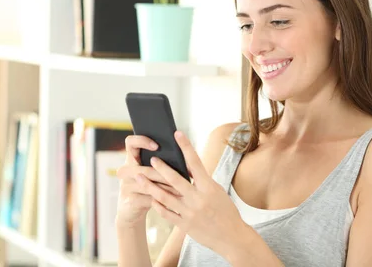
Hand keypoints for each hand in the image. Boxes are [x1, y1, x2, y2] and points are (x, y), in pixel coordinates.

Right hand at [115, 135, 180, 228]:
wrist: (132, 211)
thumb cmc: (148, 187)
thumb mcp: (152, 173)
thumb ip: (161, 162)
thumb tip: (184, 156)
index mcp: (131, 159)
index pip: (131, 142)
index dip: (142, 141)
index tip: (157, 146)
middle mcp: (125, 170)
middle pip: (143, 168)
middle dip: (162, 172)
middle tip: (178, 172)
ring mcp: (126, 186)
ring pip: (148, 183)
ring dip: (166, 185)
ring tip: (182, 185)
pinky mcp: (130, 200)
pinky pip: (149, 197)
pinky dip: (164, 198)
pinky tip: (176, 198)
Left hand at [135, 131, 246, 254]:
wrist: (232, 237)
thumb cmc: (226, 211)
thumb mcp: (217, 191)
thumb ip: (202, 180)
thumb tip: (188, 166)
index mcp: (209, 187)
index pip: (195, 162)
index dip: (186, 146)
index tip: (177, 134)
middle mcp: (198, 199)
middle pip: (175, 180)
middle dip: (161, 168)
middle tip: (152, 159)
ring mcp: (190, 213)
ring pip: (165, 197)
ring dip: (150, 186)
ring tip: (140, 177)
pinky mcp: (184, 225)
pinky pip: (166, 213)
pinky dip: (157, 205)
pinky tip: (150, 197)